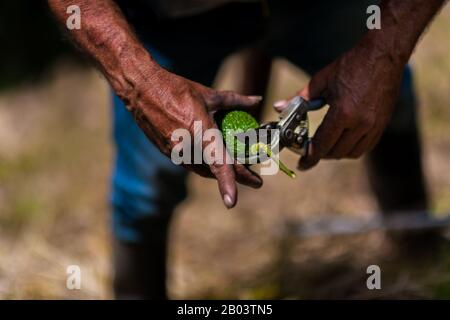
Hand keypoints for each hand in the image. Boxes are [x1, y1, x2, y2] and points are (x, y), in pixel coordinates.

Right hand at [127, 66, 262, 208]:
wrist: (141, 89)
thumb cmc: (176, 89)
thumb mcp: (209, 94)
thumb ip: (236, 100)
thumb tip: (257, 100)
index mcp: (200, 131)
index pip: (218, 163)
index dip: (227, 184)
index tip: (232, 202)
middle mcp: (186, 146)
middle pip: (214, 170)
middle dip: (235, 176)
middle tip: (253, 177)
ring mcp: (174, 152)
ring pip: (202, 169)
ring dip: (218, 170)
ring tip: (237, 165)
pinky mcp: (167, 152)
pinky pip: (190, 163)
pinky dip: (204, 162)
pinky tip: (213, 156)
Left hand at [275, 42, 404, 169]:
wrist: (384, 54)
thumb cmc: (350, 65)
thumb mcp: (321, 81)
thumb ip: (299, 99)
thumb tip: (278, 107)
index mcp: (343, 113)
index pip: (322, 145)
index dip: (310, 158)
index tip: (302, 165)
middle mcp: (360, 123)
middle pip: (336, 152)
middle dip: (321, 154)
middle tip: (311, 150)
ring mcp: (374, 125)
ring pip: (352, 153)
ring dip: (336, 153)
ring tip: (326, 145)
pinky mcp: (382, 124)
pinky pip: (366, 146)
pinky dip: (352, 148)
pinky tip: (343, 140)